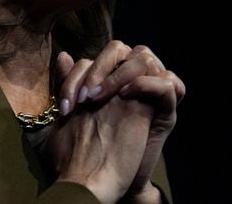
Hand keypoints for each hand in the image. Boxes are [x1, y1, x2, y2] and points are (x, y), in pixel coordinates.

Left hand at [57, 42, 185, 197]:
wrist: (101, 182)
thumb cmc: (86, 147)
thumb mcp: (74, 113)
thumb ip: (69, 84)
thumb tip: (63, 56)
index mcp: (111, 78)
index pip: (100, 54)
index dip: (82, 71)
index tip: (66, 102)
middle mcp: (131, 81)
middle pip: (124, 49)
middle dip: (101, 66)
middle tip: (86, 96)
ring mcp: (149, 94)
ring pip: (146, 58)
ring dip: (121, 72)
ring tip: (102, 96)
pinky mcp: (164, 112)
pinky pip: (168, 84)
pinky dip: (148, 83)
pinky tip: (126, 95)